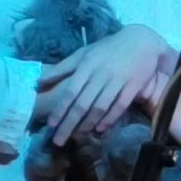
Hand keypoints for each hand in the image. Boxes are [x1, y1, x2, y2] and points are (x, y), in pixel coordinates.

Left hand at [34, 24, 174, 145]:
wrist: (140, 40)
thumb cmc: (108, 48)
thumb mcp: (84, 53)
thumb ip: (63, 68)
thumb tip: (40, 80)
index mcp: (87, 65)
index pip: (70, 92)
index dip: (60, 109)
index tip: (51, 125)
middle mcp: (100, 74)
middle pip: (83, 103)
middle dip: (69, 123)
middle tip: (59, 140)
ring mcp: (117, 80)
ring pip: (100, 106)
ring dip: (88, 123)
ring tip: (77, 136)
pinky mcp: (133, 86)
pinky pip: (120, 105)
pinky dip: (110, 118)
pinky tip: (101, 129)